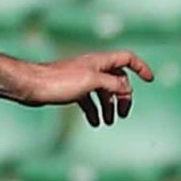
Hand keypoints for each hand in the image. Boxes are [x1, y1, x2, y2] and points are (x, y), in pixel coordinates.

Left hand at [21, 50, 150, 125]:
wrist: (31, 86)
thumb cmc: (59, 81)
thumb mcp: (91, 81)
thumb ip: (112, 84)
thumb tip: (126, 89)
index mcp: (100, 61)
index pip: (127, 58)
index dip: (140, 67)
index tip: (150, 80)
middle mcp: (93, 68)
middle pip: (117, 80)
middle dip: (123, 97)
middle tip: (123, 114)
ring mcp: (82, 79)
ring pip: (103, 92)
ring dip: (108, 107)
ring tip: (107, 122)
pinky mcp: (71, 90)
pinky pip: (89, 100)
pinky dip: (94, 110)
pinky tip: (95, 122)